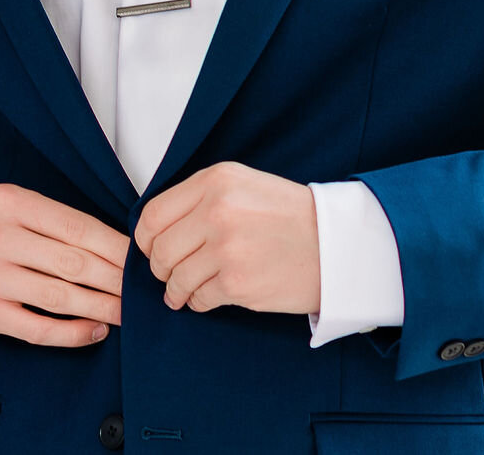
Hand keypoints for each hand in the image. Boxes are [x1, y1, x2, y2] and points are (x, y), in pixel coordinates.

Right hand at [0, 182, 127, 346]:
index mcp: (9, 202)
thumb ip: (62, 223)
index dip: (114, 246)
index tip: (139, 260)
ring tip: (126, 312)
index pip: (76, 226)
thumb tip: (123, 249)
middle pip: (71, 262)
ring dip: (100, 307)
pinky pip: (38, 329)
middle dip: (114, 279)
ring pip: (58, 297)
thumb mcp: (22, 211)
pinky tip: (96, 330)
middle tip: (139, 290)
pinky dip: (73, 333)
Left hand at [134, 161, 320, 315]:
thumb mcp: (244, 185)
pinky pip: (198, 298)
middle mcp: (217, 210)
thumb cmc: (291, 216)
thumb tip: (157, 229)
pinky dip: (198, 302)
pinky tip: (208, 297)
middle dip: (160, 267)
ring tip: (185, 291)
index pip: (153, 213)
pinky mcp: (237, 282)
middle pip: (159, 249)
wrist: (337, 245)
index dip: (145, 238)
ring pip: (175, 277)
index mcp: (216, 181)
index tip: (151, 248)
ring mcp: (226, 248)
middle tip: (170, 273)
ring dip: (176, 289)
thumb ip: (201, 198)